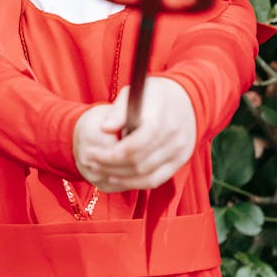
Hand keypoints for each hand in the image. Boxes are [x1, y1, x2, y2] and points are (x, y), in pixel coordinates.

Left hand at [72, 77, 196, 191]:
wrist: (187, 99)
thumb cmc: (153, 95)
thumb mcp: (134, 94)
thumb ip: (118, 112)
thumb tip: (104, 129)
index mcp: (160, 120)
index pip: (133, 147)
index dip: (108, 155)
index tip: (89, 152)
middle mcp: (173, 138)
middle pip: (137, 163)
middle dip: (109, 166)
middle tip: (90, 162)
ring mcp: (179, 152)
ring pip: (145, 175)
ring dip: (119, 176)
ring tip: (100, 169)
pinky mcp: (180, 161)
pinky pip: (156, 180)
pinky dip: (135, 182)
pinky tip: (118, 177)